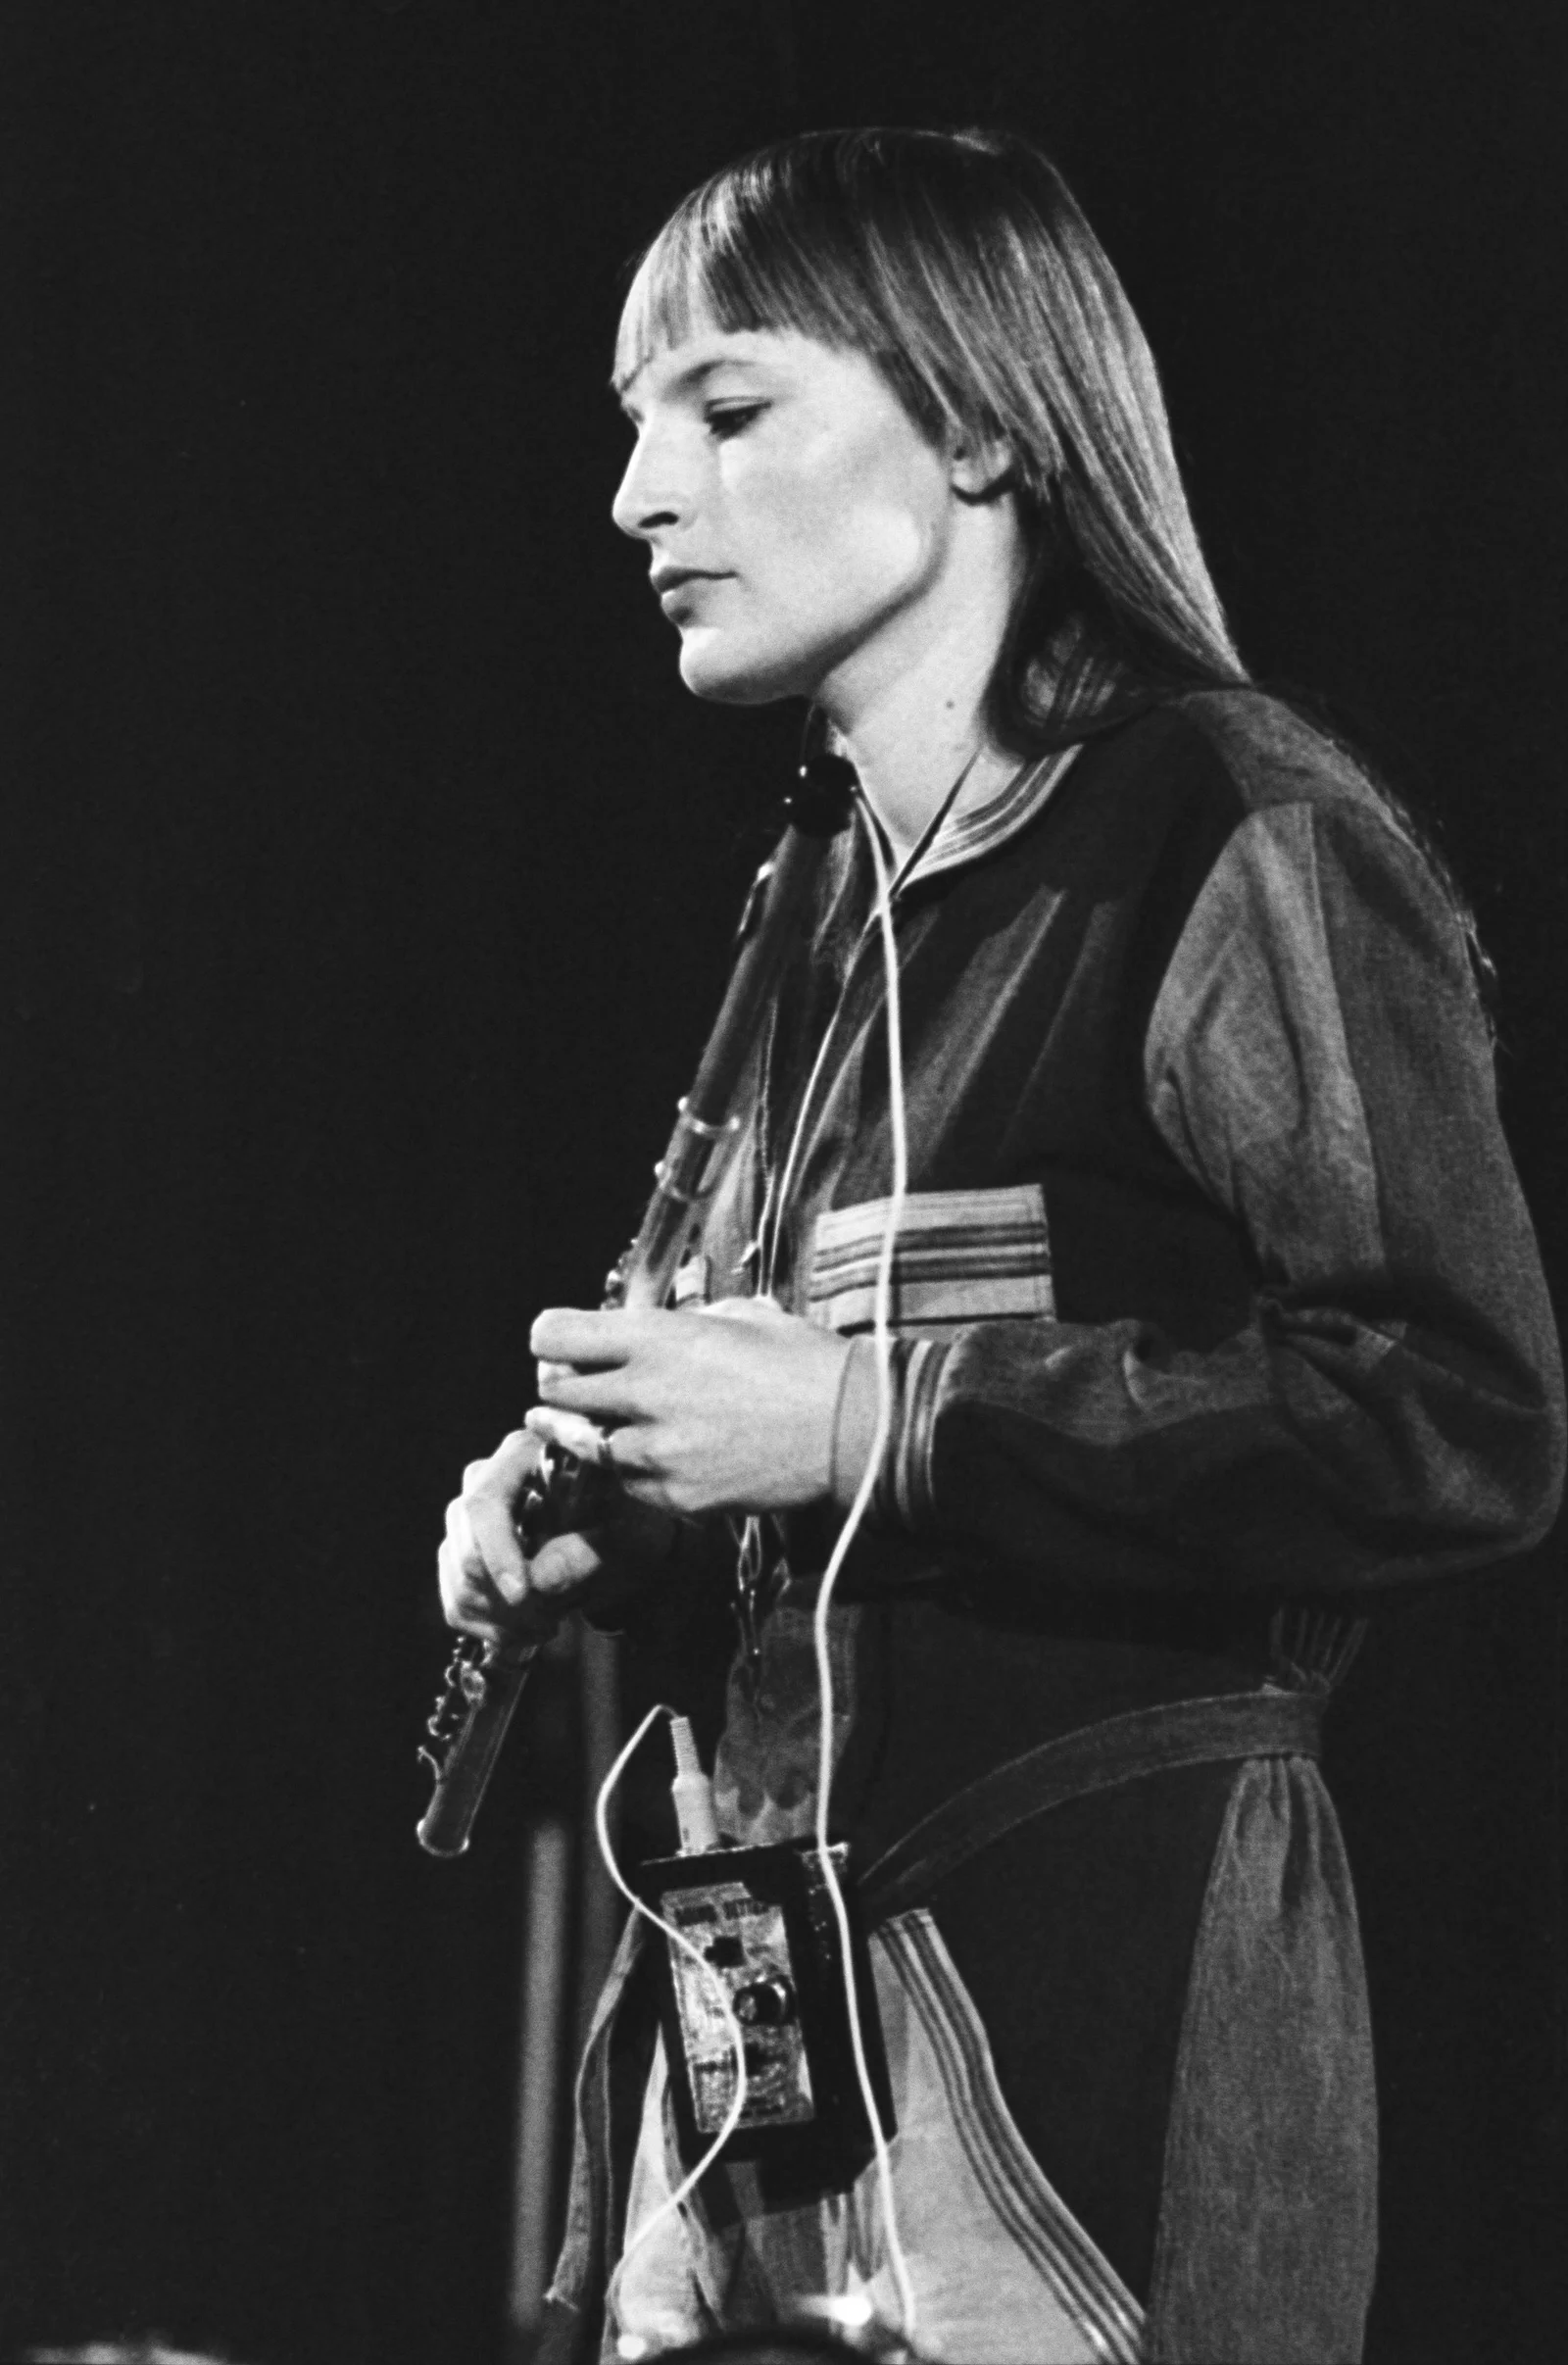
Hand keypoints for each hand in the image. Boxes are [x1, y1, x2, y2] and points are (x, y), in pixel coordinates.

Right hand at [438, 1427, 675, 1644]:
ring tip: (547, 1625)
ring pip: (458, 1579)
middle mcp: (484, 1479)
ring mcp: (467, 1519)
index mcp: (523, 1455)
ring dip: (501, 1617)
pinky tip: (525, 1630)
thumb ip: (584, 1551)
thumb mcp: (623, 1532)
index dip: (496, 1552)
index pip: (485, 1503)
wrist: (623, 1539)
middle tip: (549, 1622)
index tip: (522, 1594)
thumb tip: (538, 1582)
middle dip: (504, 1597)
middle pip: (464, 1546)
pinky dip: (488, 1628)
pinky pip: (454, 1601)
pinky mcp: (461, 1555)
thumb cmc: (627, 1521)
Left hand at [527, 1296, 851, 1518]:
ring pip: (585, 1445)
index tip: (564, 1345)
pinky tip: (672, 1454)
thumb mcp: (737, 1315)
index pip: (551, 1334)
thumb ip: (677, 1326)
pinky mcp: (674, 1496)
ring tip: (636, 1423)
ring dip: (599, 1433)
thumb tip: (645, 1332)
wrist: (851, 1429)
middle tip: (589, 1385)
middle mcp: (643, 1393)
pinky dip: (638, 1470)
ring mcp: (656, 1452)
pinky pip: (629, 1483)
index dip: (552, 1339)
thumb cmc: (802, 1363)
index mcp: (656, 1337)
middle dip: (564, 1385)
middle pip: (554, 1391)